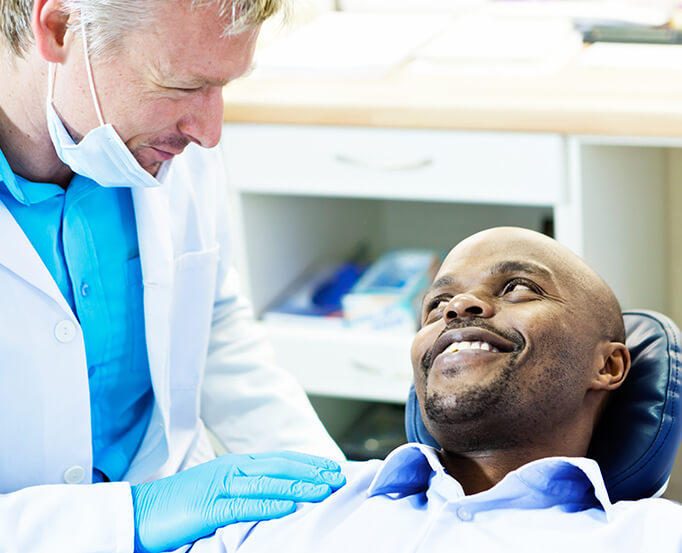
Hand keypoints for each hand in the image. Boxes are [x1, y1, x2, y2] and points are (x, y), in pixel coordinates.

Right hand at [130, 450, 344, 552]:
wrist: (141, 511)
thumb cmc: (181, 504)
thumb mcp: (219, 490)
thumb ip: (246, 488)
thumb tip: (277, 495)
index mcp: (235, 464)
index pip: (280, 459)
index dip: (308, 462)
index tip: (331, 468)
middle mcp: (231, 469)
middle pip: (279, 467)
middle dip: (312, 472)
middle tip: (338, 477)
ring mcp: (220, 486)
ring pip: (268, 484)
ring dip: (299, 487)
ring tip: (323, 490)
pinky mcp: (208, 508)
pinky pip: (244, 506)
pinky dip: (269, 506)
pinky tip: (289, 508)